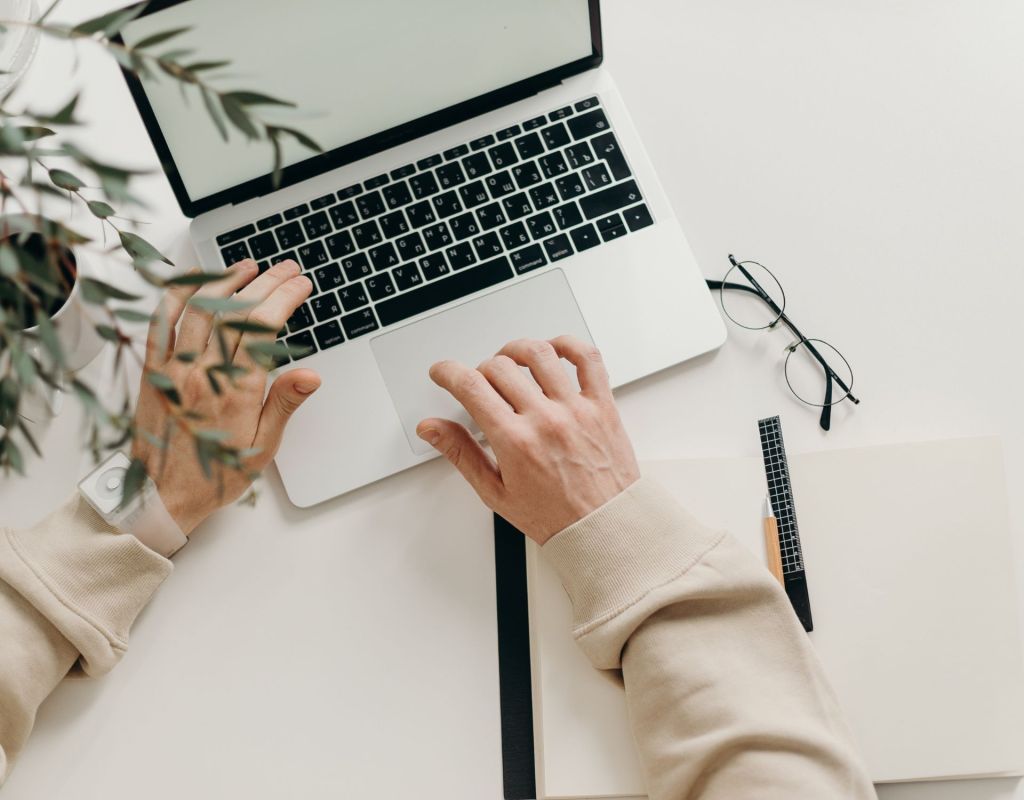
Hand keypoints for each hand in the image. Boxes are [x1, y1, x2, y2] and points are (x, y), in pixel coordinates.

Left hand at [132, 259, 319, 533]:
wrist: (160, 496)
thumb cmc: (214, 475)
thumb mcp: (261, 448)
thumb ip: (284, 405)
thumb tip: (310, 375)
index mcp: (235, 392)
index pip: (264, 329)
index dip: (285, 299)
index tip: (300, 285)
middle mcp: (203, 374)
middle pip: (236, 312)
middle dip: (266, 283)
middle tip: (286, 269)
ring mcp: (174, 369)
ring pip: (200, 309)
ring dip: (227, 281)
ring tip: (248, 266)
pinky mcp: (152, 370)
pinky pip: (160, 323)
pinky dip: (176, 295)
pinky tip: (194, 281)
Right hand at [416, 337, 639, 544]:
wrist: (605, 528)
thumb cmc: (555, 517)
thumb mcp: (496, 493)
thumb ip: (461, 454)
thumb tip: (432, 429)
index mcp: (515, 442)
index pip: (471, 387)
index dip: (448, 373)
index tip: (443, 372)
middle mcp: (546, 420)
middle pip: (500, 367)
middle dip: (479, 370)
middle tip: (480, 384)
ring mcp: (576, 409)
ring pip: (540, 354)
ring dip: (516, 350)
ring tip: (510, 362)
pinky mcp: (602, 406)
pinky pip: (588, 359)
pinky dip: (569, 344)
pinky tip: (554, 351)